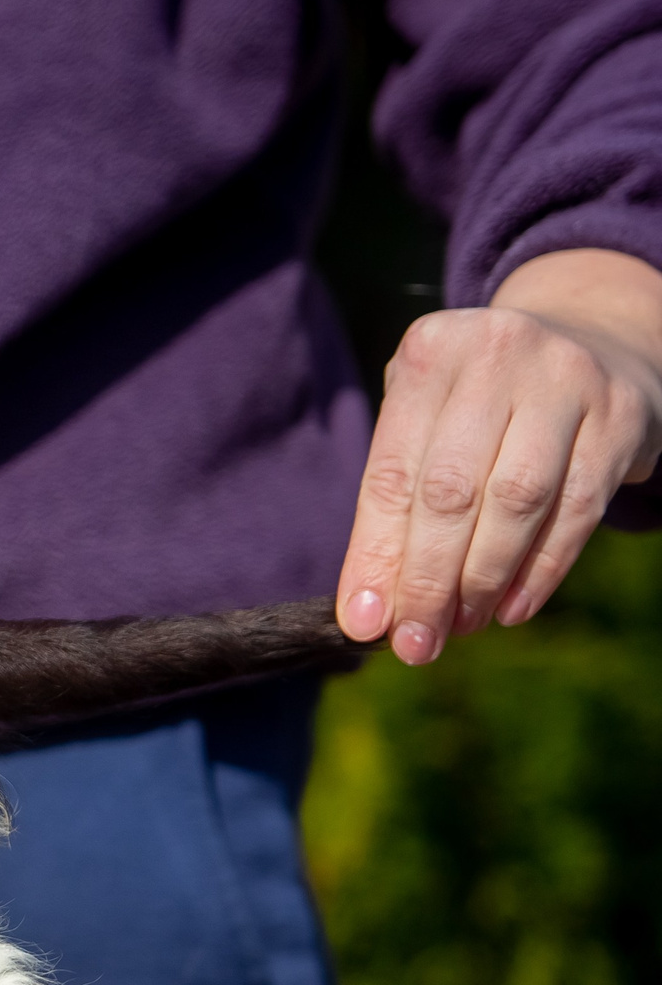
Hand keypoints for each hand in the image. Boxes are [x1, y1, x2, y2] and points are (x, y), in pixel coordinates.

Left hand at [336, 248, 661, 663]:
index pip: (391, 472)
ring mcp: (566, 380)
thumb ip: (392, 507)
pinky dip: (542, 568)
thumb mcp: (424, 424)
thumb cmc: (477, 401)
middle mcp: (496, 355)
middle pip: (451, 491)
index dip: (375, 555)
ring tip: (459, 627)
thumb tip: (369, 610)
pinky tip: (511, 608)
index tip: (364, 622)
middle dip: (428, 579)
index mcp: (429, 353)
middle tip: (416, 643)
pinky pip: (578, 507)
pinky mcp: (620, 416)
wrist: (588, 341)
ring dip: (483, 579)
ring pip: (517, 501)